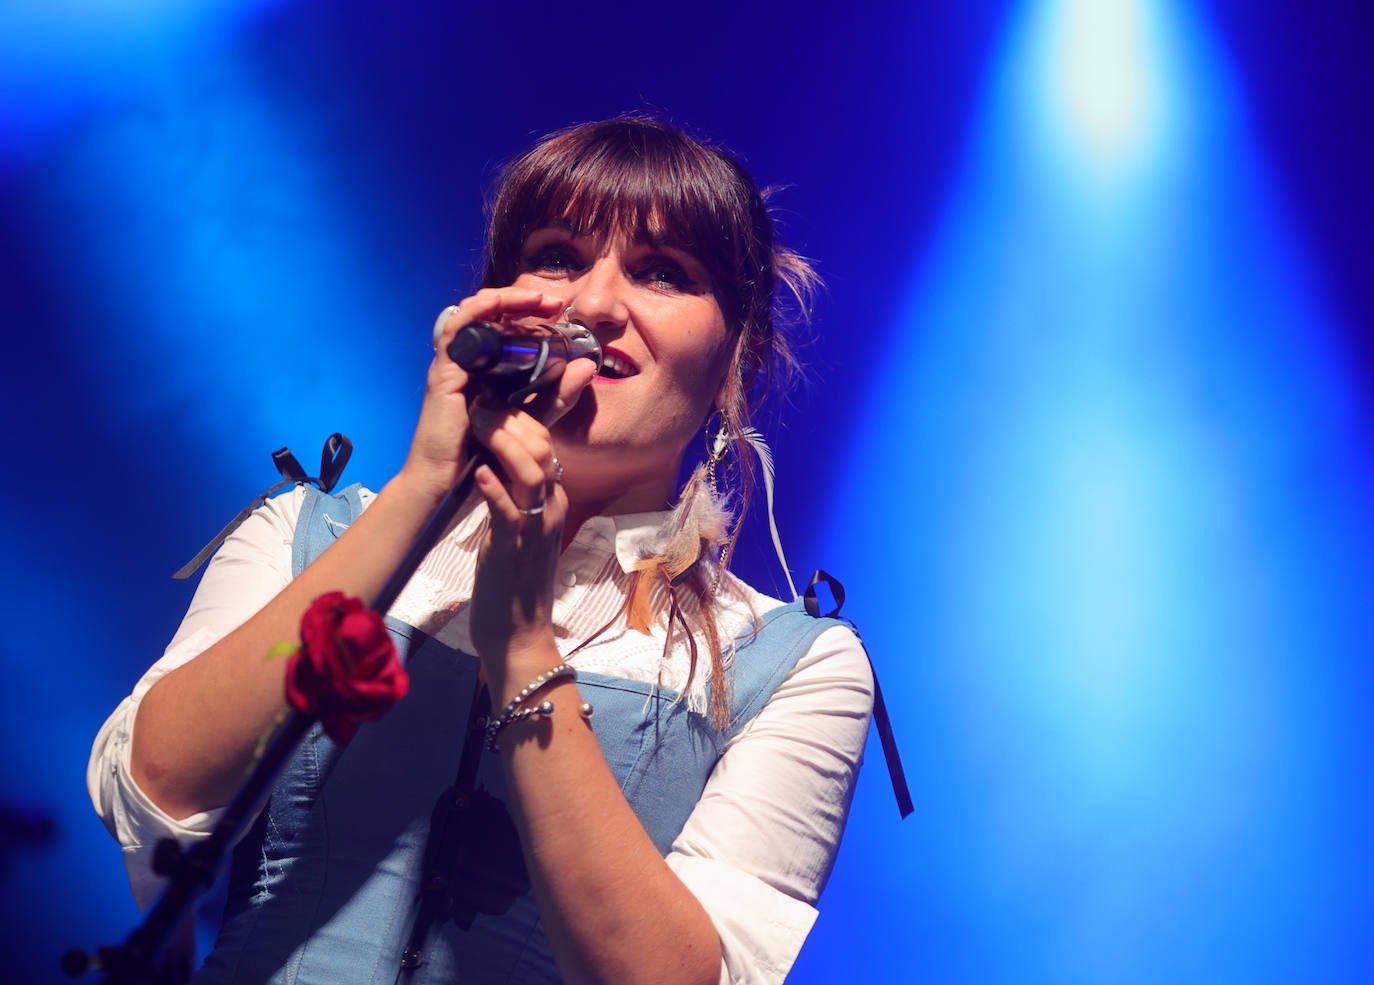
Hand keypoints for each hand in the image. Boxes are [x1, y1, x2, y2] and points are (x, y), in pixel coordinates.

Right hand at [401, 288, 567, 502]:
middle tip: (553, 301)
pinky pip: (456, 329)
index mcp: (487, 366)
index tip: (558, 309)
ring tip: (536, 298)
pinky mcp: (444, 372)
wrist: (448, 481)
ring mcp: (454, 364)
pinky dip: (476, 311)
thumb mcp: (531, 419)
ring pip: (474, 314)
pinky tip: (497, 303)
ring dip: (504, 299)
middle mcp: (469, 360)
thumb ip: (557, 396)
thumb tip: (586, 367)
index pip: (504, 324)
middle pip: (490, 313)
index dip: (528, 310)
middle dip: (521, 299)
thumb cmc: (483, 452)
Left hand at [466, 401, 576, 699]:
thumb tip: (496, 463)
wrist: (517, 634)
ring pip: (532, 471)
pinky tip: (478, 473)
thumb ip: (514, 495)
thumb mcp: (517, 528)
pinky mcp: (514, 548)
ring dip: (502, 442)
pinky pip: (509, 512)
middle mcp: (551, 508)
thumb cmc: (512, 581)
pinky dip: (494, 489)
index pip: (546, 444)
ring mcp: (536, 528)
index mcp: (553, 501)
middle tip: (479, 403)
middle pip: (543, 448)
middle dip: (510, 419)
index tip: (490, 402)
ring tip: (477, 423)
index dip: (520, 417)